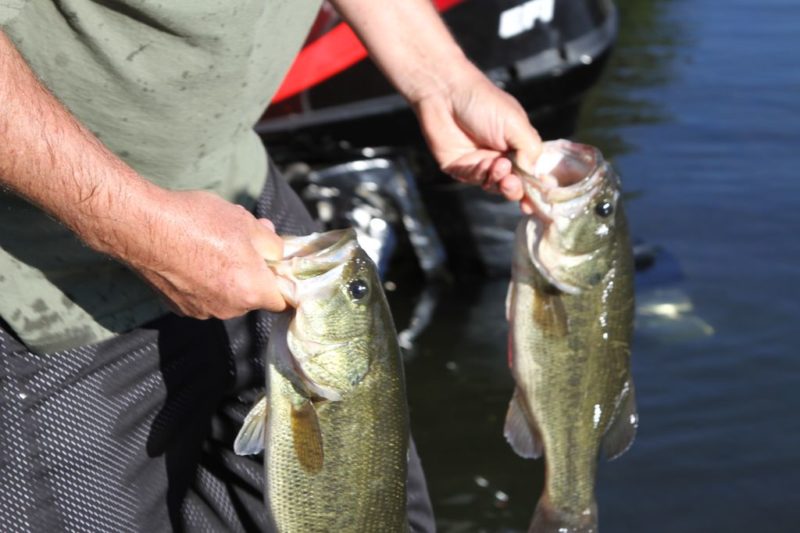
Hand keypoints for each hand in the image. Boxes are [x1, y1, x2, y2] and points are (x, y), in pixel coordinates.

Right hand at [103, 189, 286, 318]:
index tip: (277, 266)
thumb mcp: (246, 222)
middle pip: (253, 296)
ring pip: (227, 296)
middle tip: (242, 241)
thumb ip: (271, 243)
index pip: (282, 300)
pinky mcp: (179, 307)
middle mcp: (229, 309)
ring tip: (210, 245)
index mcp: (251, 291)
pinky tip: (189, 256)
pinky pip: (202, 296)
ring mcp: (202, 311)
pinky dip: (202, 281)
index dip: (283, 282)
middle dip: (252, 272)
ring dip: (226, 276)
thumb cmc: (197, 222)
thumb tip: (278, 251)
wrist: (142, 228)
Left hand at [411, 67, 541, 212]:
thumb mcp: (516, 123)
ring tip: (499, 166)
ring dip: (499, 181)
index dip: (536, 187)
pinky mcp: (460, 168)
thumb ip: (529, 150)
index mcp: (518, 146)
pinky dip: (482, 175)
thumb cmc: (483, 101)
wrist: (446, 94)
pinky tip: (484, 163)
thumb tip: (534, 175)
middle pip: (514, 186)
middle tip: (512, 181)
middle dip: (515, 188)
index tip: (539, 198)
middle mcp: (501, 157)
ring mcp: (480, 164)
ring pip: (494, 186)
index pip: (531, 173)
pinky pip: (475, 180)